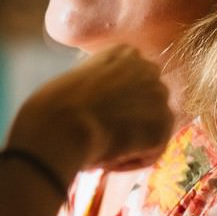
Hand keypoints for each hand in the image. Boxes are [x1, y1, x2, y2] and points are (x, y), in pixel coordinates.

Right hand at [5, 45, 174, 178]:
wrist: (60, 126)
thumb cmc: (54, 107)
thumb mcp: (77, 81)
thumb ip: (102, 86)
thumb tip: (106, 106)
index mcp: (124, 53)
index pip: (134, 80)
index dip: (116, 105)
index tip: (96, 117)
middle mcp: (147, 69)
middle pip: (148, 103)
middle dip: (130, 122)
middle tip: (102, 138)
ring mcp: (158, 96)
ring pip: (151, 129)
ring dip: (130, 144)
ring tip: (101, 150)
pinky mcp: (162, 126)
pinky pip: (152, 152)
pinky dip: (131, 162)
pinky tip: (108, 160)